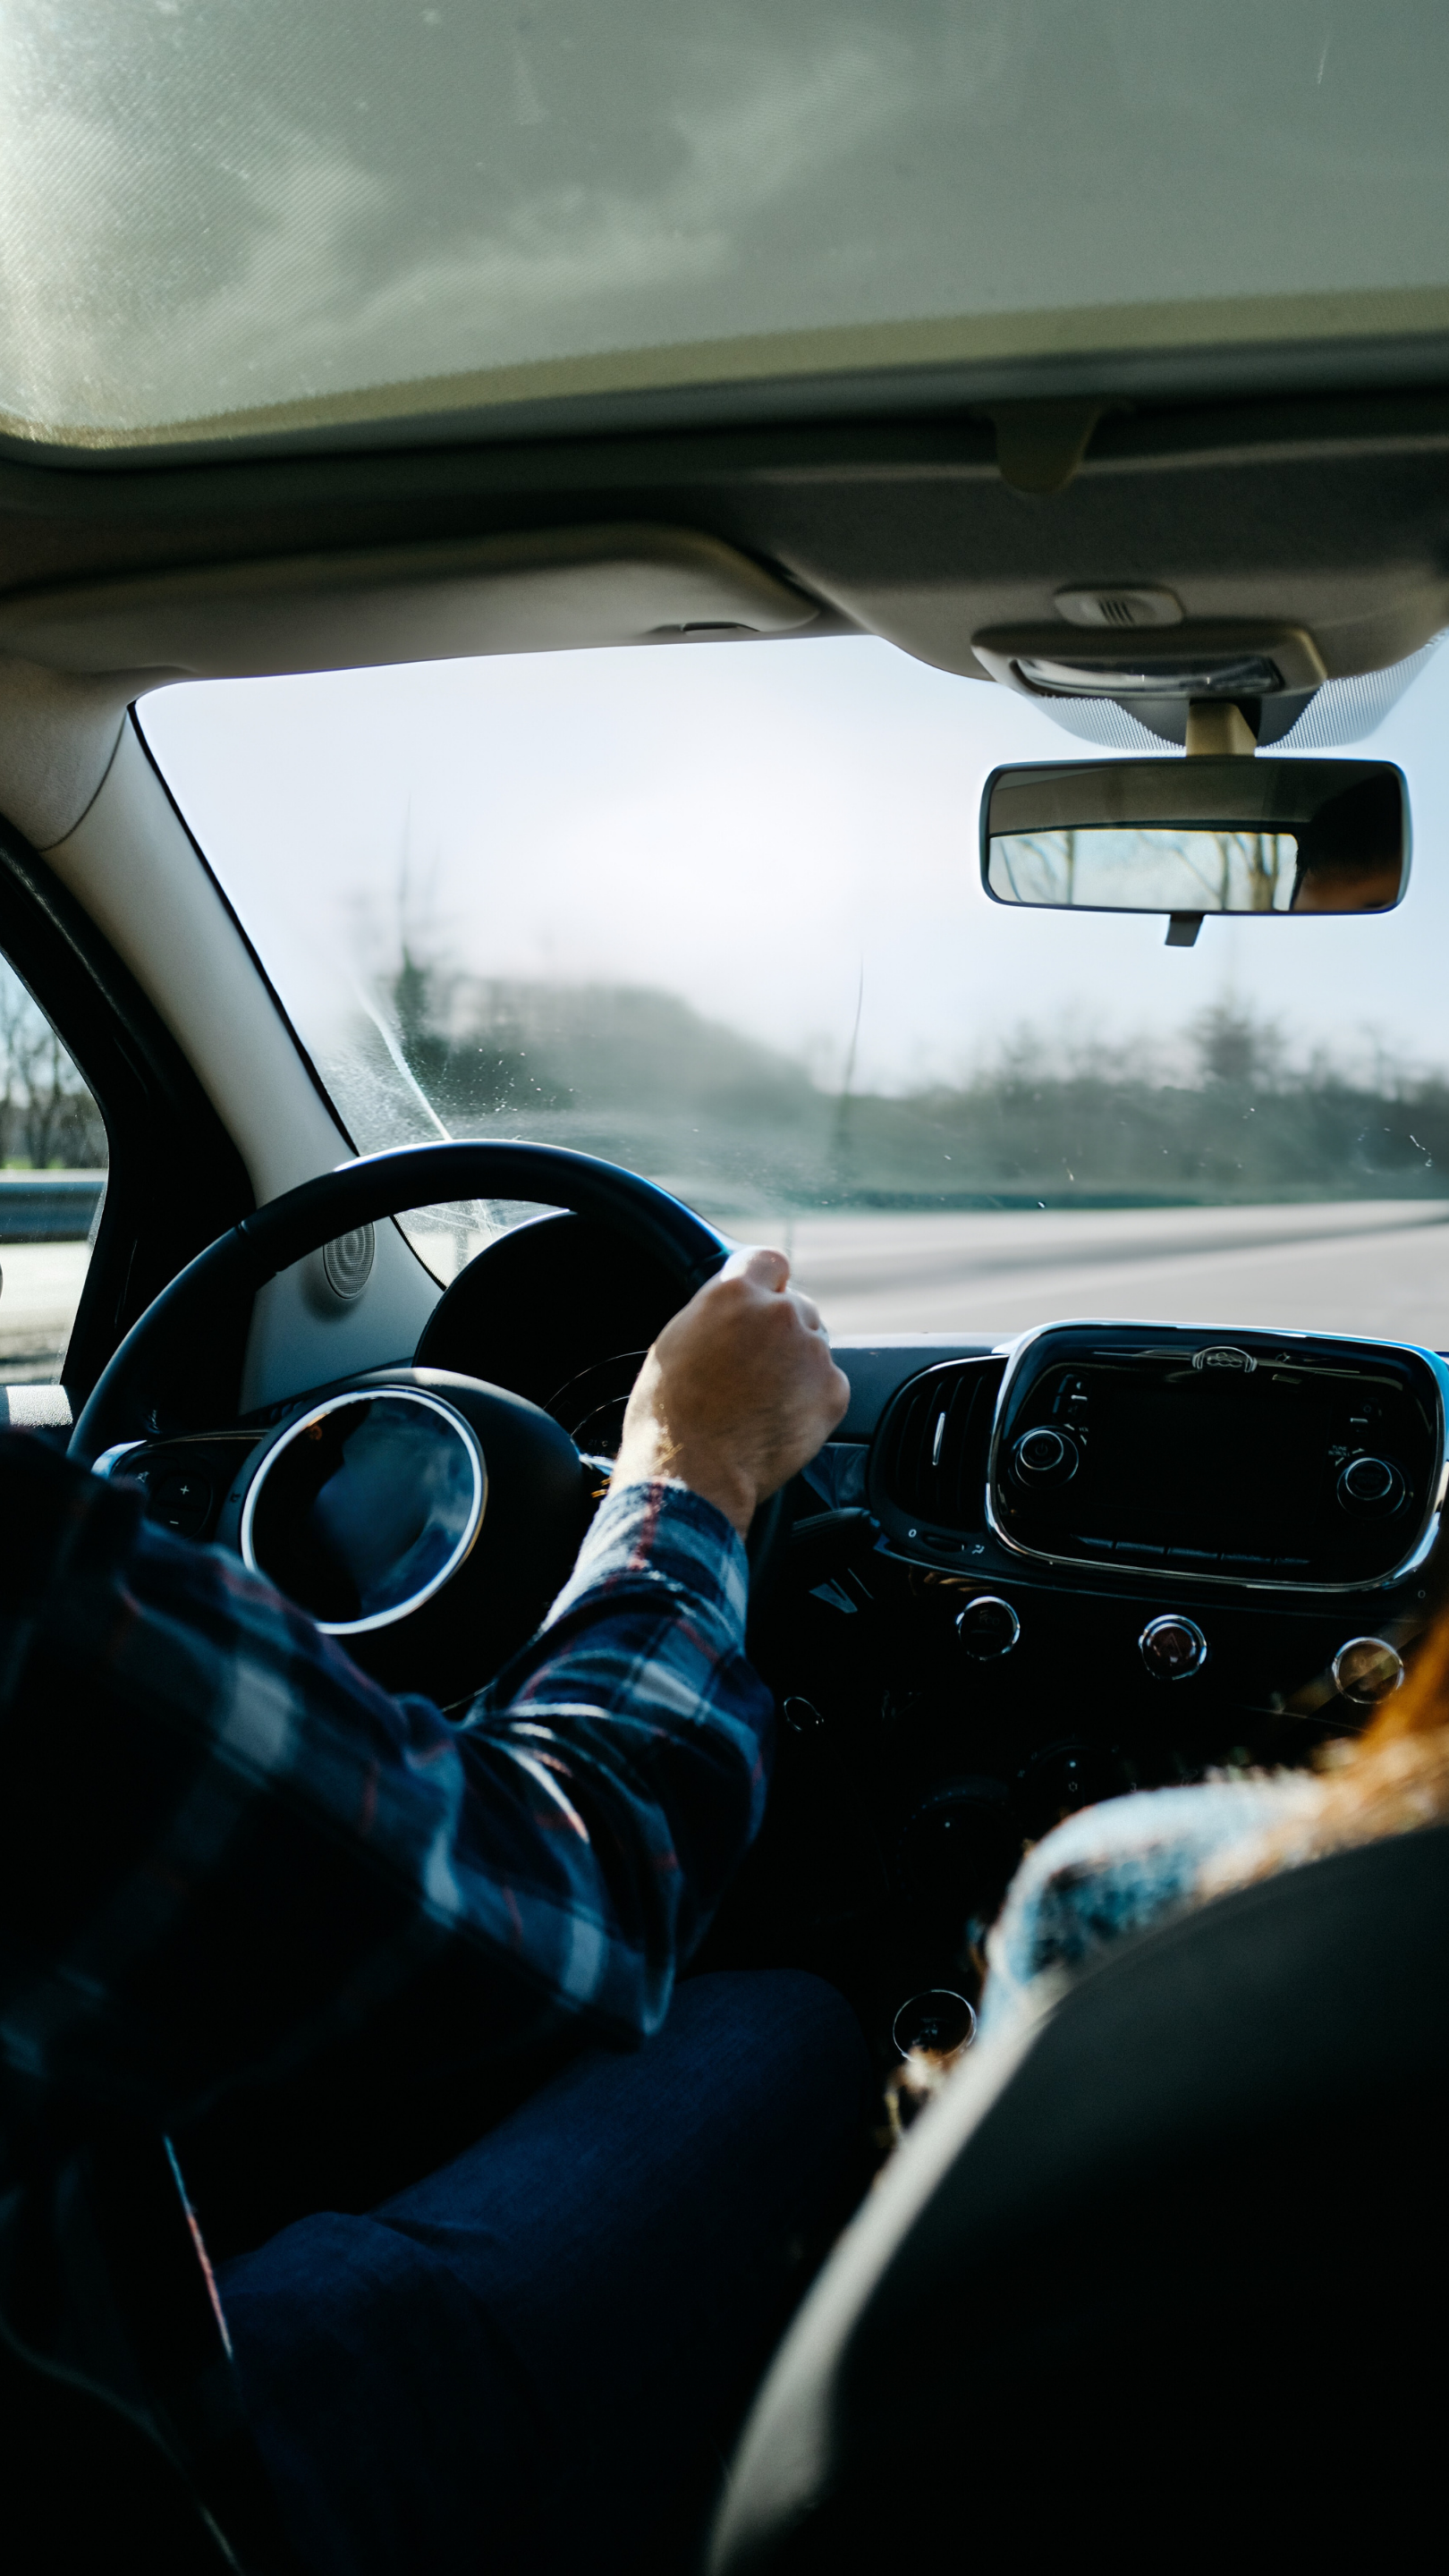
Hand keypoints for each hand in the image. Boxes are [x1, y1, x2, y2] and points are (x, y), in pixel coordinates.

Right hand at [611, 1246, 850, 1537]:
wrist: (692, 1474)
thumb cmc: (669, 1417)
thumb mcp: (674, 1342)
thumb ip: (714, 1312)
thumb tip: (731, 1307)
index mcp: (734, 1294)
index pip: (769, 1261)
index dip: (766, 1282)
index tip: (764, 1297)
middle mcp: (779, 1314)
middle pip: (796, 1306)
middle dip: (780, 1330)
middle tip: (754, 1366)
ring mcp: (811, 1353)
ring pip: (813, 1346)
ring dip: (796, 1364)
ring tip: (761, 1399)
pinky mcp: (833, 1391)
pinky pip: (829, 1383)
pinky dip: (811, 1398)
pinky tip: (778, 1418)